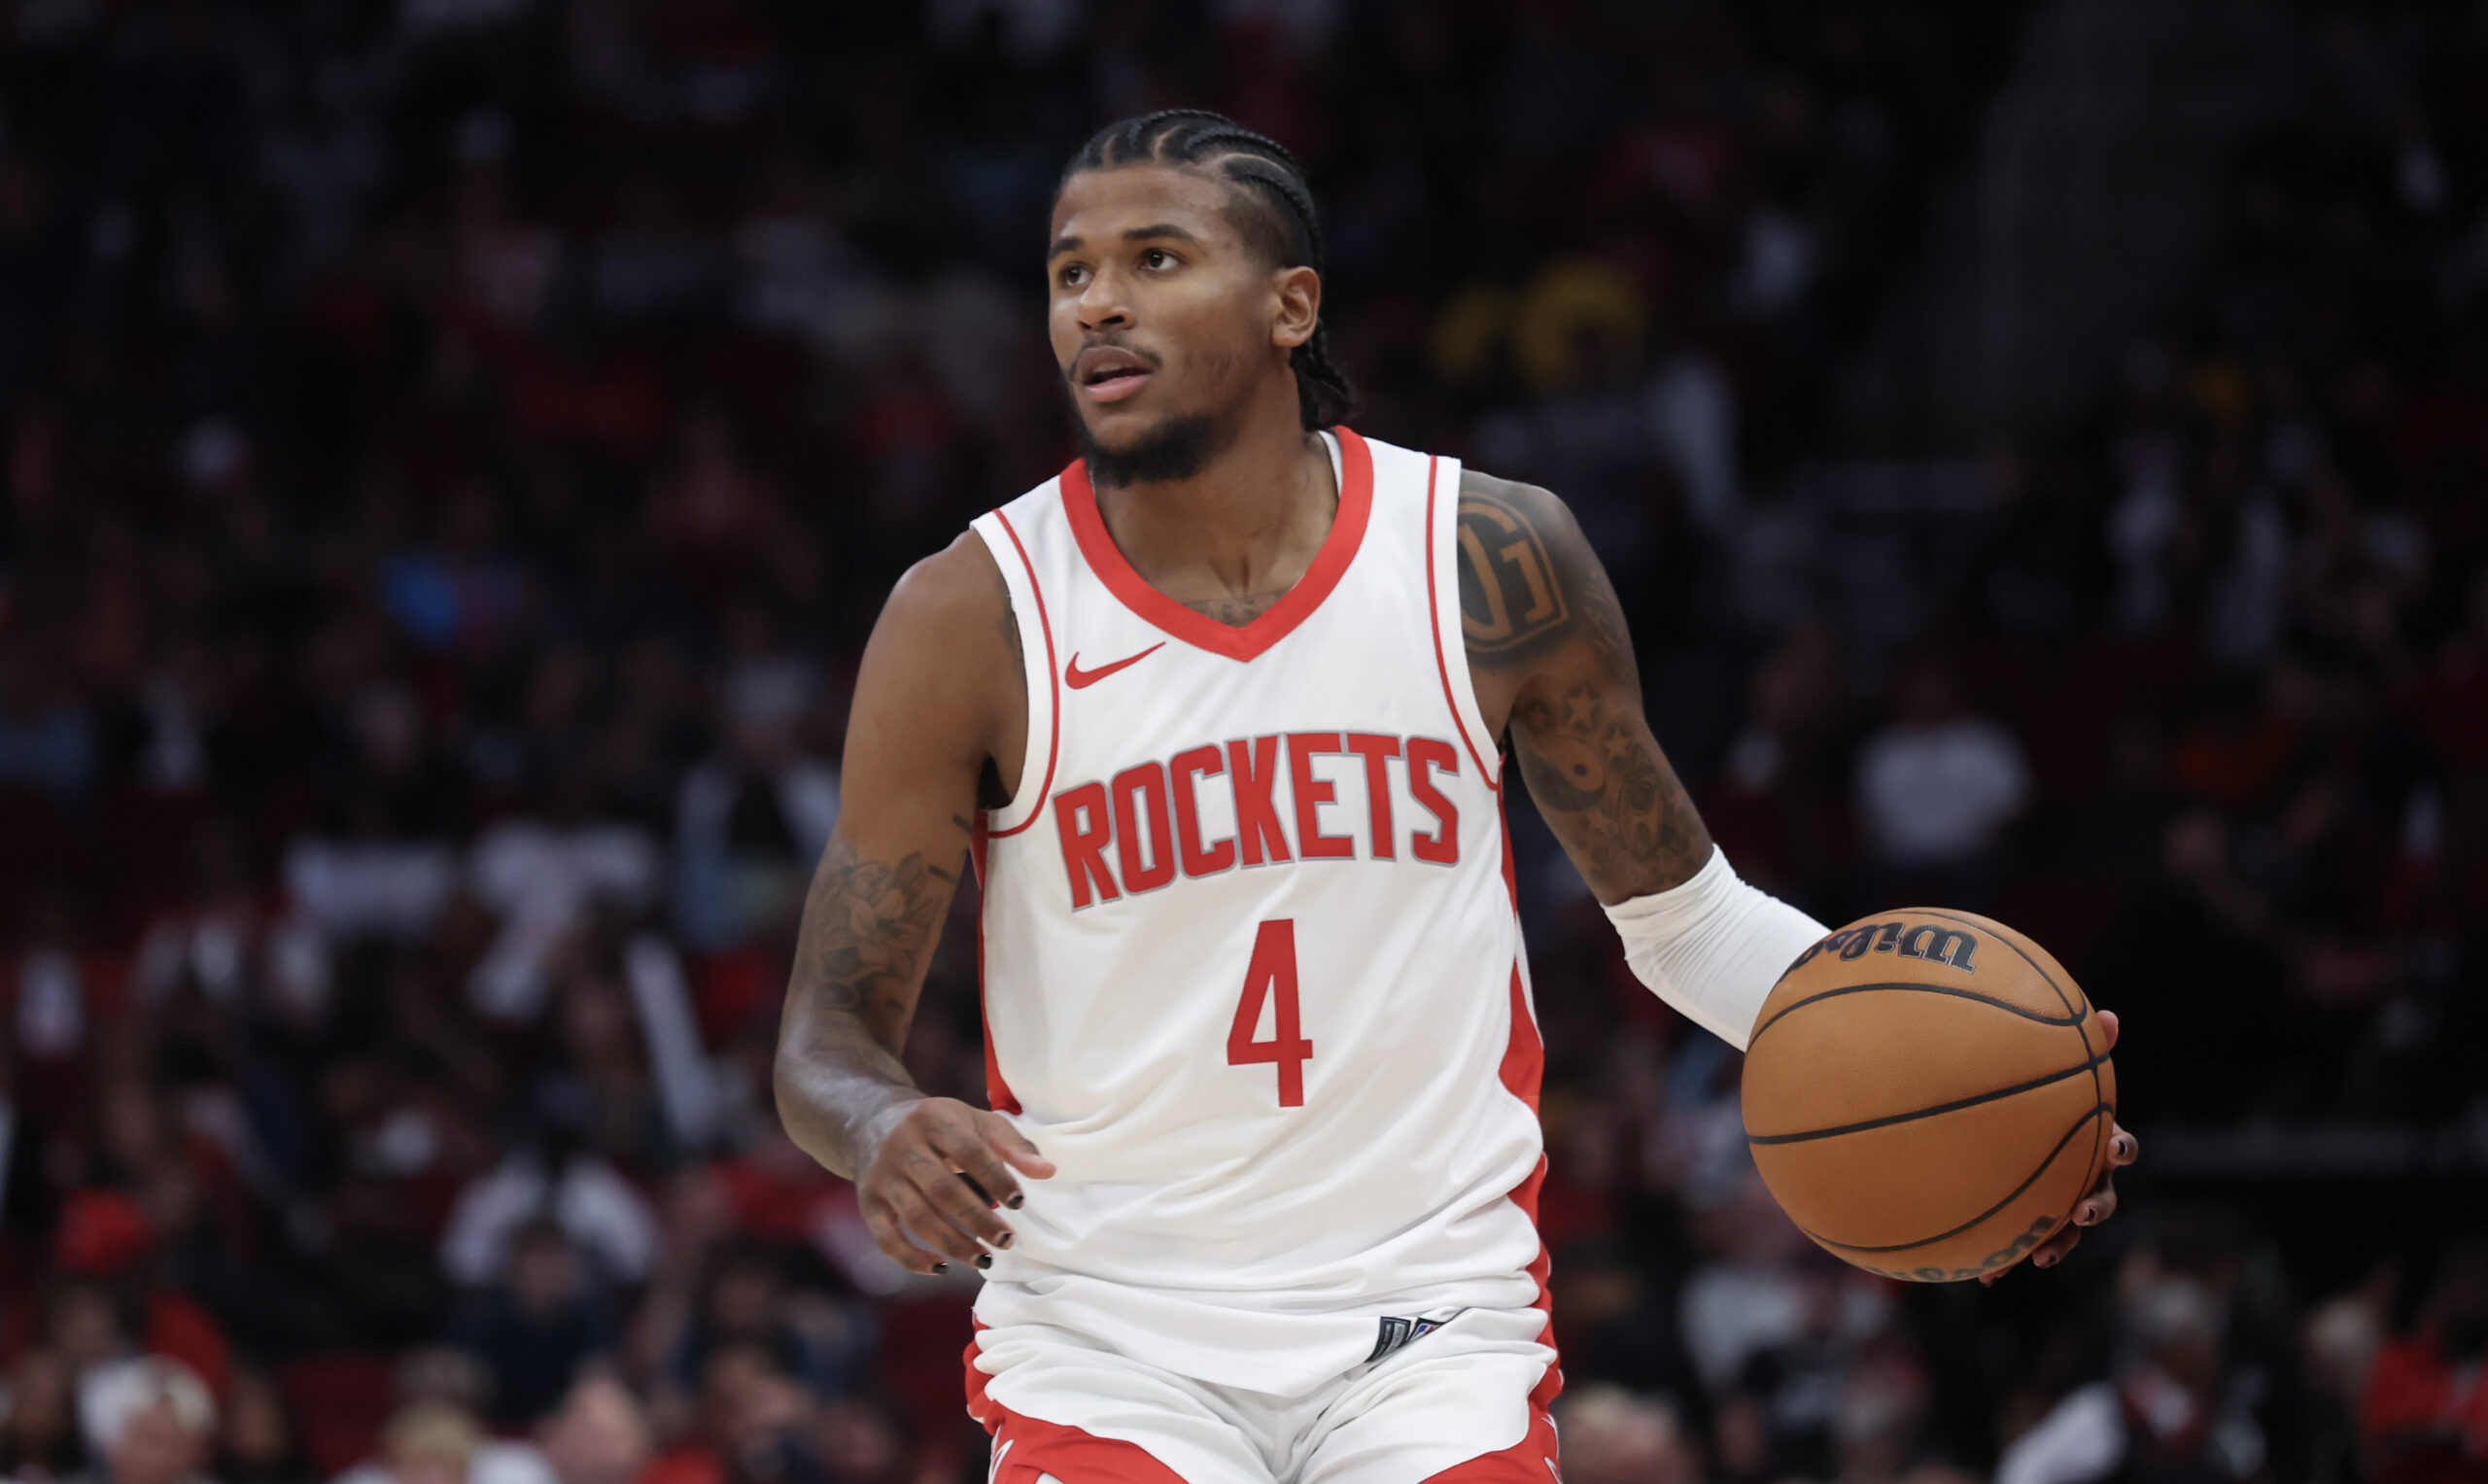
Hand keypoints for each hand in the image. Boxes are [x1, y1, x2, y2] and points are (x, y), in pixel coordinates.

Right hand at [856, 1097, 1055, 1274]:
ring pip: (916, 1218)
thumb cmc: (939, 1126)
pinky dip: (911, 1258)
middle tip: (1007, 1240)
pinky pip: (885, 1237)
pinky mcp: (867, 1202)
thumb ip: (1012, 1145)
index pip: (969, 1151)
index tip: (1020, 1202)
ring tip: (985, 1259)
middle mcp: (902, 1145)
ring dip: (953, 1244)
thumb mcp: (975, 1122)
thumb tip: (1048, 1172)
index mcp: (933, 1119)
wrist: (872, 1121)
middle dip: (978, 1220)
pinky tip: (941, 1268)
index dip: (997, 1179)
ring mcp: (881, 1175)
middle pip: (942, 1190)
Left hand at [1985, 1008, 2138, 1283]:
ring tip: (2042, 1254)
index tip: (2115, 1149)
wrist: (2002, 1125)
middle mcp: (2085, 1176)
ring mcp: (2058, 1202)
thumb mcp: (2059, 1071)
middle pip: (2102, 1197)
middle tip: (2081, 1210)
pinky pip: (2020, 1242)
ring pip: (2066, 1229)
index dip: (2121, 1148)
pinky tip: (1986, 1275)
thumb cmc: (2041, 1095)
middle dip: (2095, 1207)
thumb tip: (2112, 1015)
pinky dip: (2007, 1258)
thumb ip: (2083, 1048)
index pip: (2120, 1144)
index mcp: (2093, 1140)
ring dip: (2058, 1242)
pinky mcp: (2028, 1222)